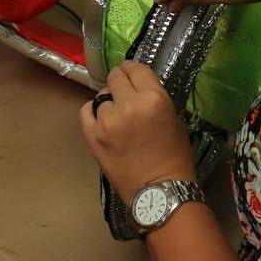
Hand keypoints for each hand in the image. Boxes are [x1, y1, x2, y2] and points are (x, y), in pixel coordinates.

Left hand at [80, 62, 196, 202]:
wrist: (158, 191)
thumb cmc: (174, 157)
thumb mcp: (173, 118)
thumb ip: (154, 98)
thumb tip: (137, 88)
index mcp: (153, 98)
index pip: (136, 69)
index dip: (133, 70)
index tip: (131, 74)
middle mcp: (128, 104)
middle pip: (116, 77)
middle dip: (120, 82)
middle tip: (123, 93)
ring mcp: (107, 120)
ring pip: (101, 96)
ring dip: (109, 102)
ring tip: (116, 116)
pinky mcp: (92, 135)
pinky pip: (86, 111)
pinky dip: (93, 112)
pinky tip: (101, 120)